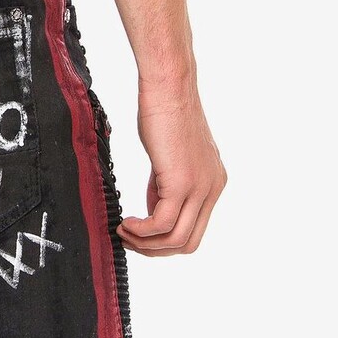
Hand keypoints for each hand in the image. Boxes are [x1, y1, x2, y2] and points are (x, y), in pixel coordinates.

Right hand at [118, 83, 226, 256]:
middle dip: (155, 250)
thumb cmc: (164, 113)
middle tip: (129, 241)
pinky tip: (126, 222)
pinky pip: (161, 224)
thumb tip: (153, 212)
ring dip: (145, 243)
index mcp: (212, 183)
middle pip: (187, 243)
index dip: (164, 242)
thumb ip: (165, 188)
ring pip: (176, 239)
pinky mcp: (182, 183)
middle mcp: (212, 188)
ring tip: (124, 231)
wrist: (168, 87)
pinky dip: (140, 230)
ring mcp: (200, 187)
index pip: (193, 231)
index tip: (140, 235)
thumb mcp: (168, 159)